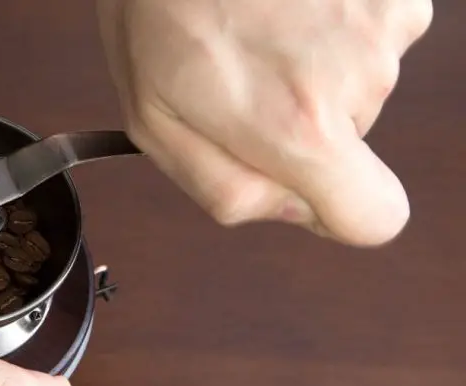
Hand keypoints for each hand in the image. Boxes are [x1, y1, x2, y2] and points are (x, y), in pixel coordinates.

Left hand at [97, 0, 432, 245]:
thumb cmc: (151, 11)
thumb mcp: (154, 124)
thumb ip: (225, 188)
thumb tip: (287, 209)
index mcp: (297, 127)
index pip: (374, 218)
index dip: (332, 212)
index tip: (294, 180)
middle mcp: (358, 77)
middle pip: (347, 146)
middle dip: (295, 126)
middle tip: (236, 75)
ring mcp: (381, 25)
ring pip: (356, 88)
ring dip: (306, 71)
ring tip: (250, 29)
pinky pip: (369, 37)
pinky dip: (328, 29)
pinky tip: (281, 6)